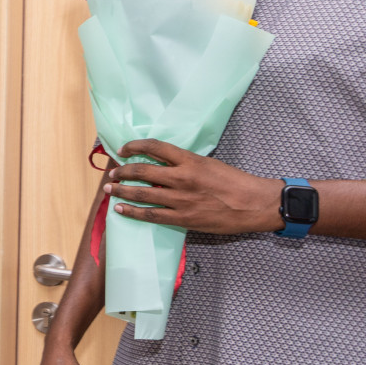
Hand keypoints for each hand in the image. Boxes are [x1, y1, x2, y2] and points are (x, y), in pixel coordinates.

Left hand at [106, 139, 282, 234]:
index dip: (135, 146)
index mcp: (190, 161)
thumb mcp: (209, 164)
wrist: (254, 204)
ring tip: (110, 189)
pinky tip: (120, 209)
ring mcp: (181, 200)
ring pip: (142, 194)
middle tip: (113, 173)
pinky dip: (132, 212)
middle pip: (142, 171)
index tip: (124, 150)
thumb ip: (185, 163)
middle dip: (123, 171)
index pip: (155, 147)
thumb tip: (163, 163)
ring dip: (122, 191)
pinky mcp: (183, 218)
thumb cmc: (235, 182)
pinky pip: (151, 215)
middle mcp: (182, 178)